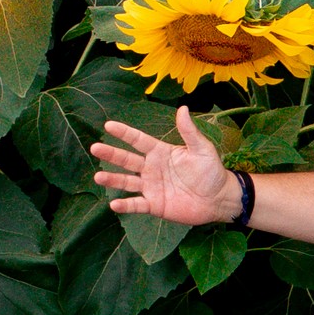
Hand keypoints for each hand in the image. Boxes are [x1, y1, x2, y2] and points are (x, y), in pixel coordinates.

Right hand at [94, 107, 240, 225]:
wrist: (218, 199)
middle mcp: (152, 168)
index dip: (124, 133)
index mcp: (160, 152)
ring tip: (98, 176)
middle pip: (127, 160)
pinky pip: (137, 204)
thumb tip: (182, 108)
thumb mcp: (202, 149)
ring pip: (127, 182)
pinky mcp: (154, 204)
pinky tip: (113, 204)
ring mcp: (151, 187)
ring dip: (113, 179)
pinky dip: (126, 205)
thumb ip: (189, 131)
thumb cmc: (211, 171)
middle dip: (111, 154)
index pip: (138, 140)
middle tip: (95, 148)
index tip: (108, 125)